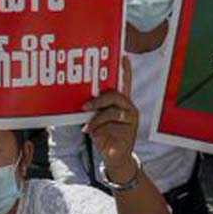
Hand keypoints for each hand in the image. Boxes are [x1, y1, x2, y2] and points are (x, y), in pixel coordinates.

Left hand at [82, 58, 137, 173]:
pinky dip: (99, 132)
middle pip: (116, 96)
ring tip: (87, 129)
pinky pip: (110, 128)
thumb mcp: (98, 119)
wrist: (115, 158)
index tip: (123, 55)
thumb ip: (95, 108)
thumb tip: (81, 101)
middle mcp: (130, 109)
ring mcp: (131, 121)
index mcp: (123, 103)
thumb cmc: (105, 135)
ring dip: (95, 121)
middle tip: (85, 106)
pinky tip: (95, 137)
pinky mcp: (129, 133)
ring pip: (111, 113)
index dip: (125, 69)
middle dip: (98, 100)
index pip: (125, 83)